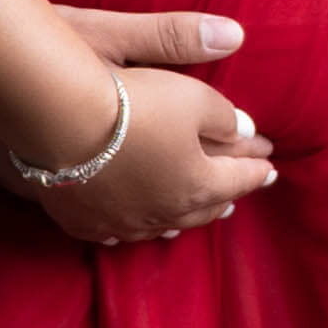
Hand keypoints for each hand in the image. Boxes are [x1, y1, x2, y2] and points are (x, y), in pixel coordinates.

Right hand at [36, 64, 278, 246]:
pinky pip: (115, 232)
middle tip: (238, 191)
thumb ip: (225, 117)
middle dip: (224, 197)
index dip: (257, 169)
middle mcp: (164, 212)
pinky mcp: (83, 220)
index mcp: (197, 184)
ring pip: (162, 226)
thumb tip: (245, 131)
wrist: (56, 118)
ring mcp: (121, 221)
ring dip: (183, 217)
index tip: (271, 163)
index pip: (239, 178)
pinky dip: (134, 227)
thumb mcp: (193, 96)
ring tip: (194, 212)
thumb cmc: (132, 101)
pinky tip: (134, 226)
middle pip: (203, 208)